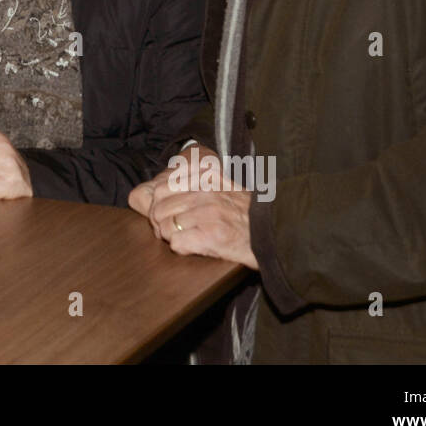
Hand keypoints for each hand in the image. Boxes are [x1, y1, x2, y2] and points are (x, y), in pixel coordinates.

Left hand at [129, 145, 256, 268]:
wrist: (272, 235)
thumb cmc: (244, 214)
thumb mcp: (221, 187)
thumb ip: (193, 183)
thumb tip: (153, 191)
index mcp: (205, 177)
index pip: (161, 188)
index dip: (159, 205)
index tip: (170, 214)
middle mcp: (205, 192)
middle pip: (159, 209)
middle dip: (162, 224)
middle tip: (176, 231)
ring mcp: (208, 213)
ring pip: (165, 227)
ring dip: (172, 237)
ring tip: (189, 238)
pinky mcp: (211, 236)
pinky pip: (176, 243)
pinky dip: (182, 248)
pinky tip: (197, 246)